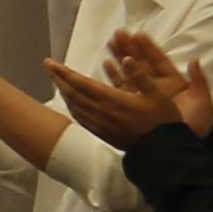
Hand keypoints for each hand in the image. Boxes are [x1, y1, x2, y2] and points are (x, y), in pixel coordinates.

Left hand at [54, 29, 212, 143]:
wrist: (163, 153)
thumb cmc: (163, 122)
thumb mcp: (158, 95)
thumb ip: (141, 76)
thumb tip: (127, 58)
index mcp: (113, 101)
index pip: (81, 83)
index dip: (64, 72)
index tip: (50, 62)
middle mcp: (102, 112)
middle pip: (73, 93)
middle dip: (59, 79)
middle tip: (48, 67)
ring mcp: (100, 125)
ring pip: (74, 106)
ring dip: (63, 92)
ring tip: (57, 81)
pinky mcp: (102, 134)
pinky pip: (81, 118)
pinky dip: (72, 107)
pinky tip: (71, 103)